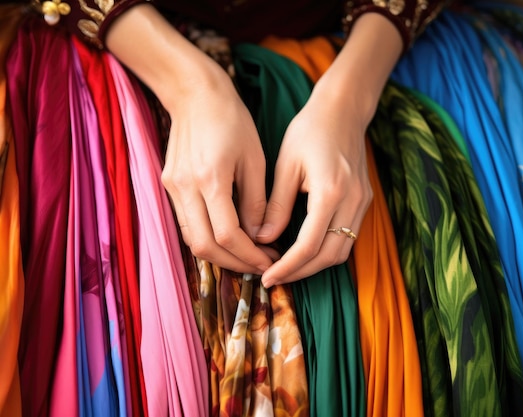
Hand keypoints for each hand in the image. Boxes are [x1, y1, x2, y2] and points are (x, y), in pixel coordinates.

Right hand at [106, 6, 273, 272]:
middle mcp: (185, 188)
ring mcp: (172, 188)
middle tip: (260, 265)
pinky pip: (186, 224)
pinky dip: (207, 239)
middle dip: (235, 263)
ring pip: (192, 240)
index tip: (270, 260)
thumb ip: (256, 202)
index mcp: (210, 179)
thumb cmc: (232, 121)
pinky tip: (229, 239)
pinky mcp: (168, 186)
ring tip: (247, 255)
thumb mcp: (255, 159)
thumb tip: (259, 236)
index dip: (250, 255)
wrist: (195, 94)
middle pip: (204, 247)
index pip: (228, 235)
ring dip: (220, 255)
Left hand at [256, 92, 372, 286]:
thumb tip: (263, 239)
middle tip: (275, 278)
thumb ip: (276, 206)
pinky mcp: (364, 202)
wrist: (343, 111)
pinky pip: (348, 238)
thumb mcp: (286, 165)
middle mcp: (352, 202)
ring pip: (342, 251)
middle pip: (329, 256)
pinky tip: (306, 251)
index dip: (287, 267)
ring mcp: (362, 203)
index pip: (308, 245)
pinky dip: (327, 250)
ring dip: (316, 265)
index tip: (267, 276)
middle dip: (301, 273)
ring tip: (288, 268)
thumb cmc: (310, 131)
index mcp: (330, 192)